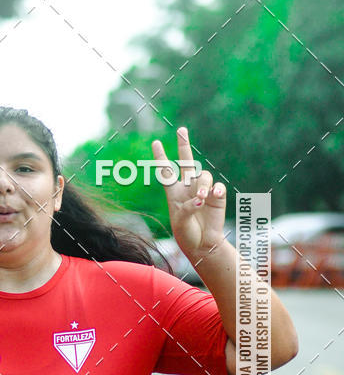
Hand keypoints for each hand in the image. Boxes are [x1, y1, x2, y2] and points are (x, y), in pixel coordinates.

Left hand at [152, 126, 226, 261]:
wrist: (202, 244)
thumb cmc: (186, 233)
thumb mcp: (180, 221)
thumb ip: (188, 207)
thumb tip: (201, 197)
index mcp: (173, 192)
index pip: (166, 171)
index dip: (161, 158)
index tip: (156, 143)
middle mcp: (188, 187)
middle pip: (186, 161)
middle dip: (184, 145)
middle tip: (181, 130)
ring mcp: (203, 190)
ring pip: (203, 175)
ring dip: (202, 184)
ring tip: (201, 198)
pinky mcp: (217, 196)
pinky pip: (218, 186)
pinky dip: (215, 190)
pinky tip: (213, 196)